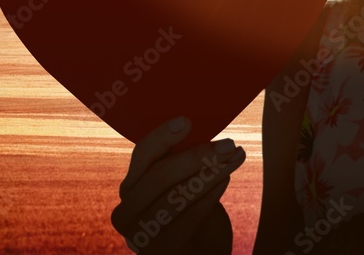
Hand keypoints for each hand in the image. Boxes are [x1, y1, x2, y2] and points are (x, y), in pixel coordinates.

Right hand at [110, 116, 246, 253]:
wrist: (198, 251)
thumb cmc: (192, 209)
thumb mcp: (183, 181)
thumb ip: (182, 158)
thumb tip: (200, 123)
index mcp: (131, 186)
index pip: (142, 155)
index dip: (162, 136)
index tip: (187, 121)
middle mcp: (127, 211)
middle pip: (159, 176)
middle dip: (196, 156)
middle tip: (228, 143)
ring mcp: (141, 235)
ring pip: (177, 195)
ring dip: (211, 173)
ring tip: (236, 156)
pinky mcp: (162, 251)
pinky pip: (190, 217)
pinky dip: (211, 195)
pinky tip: (226, 178)